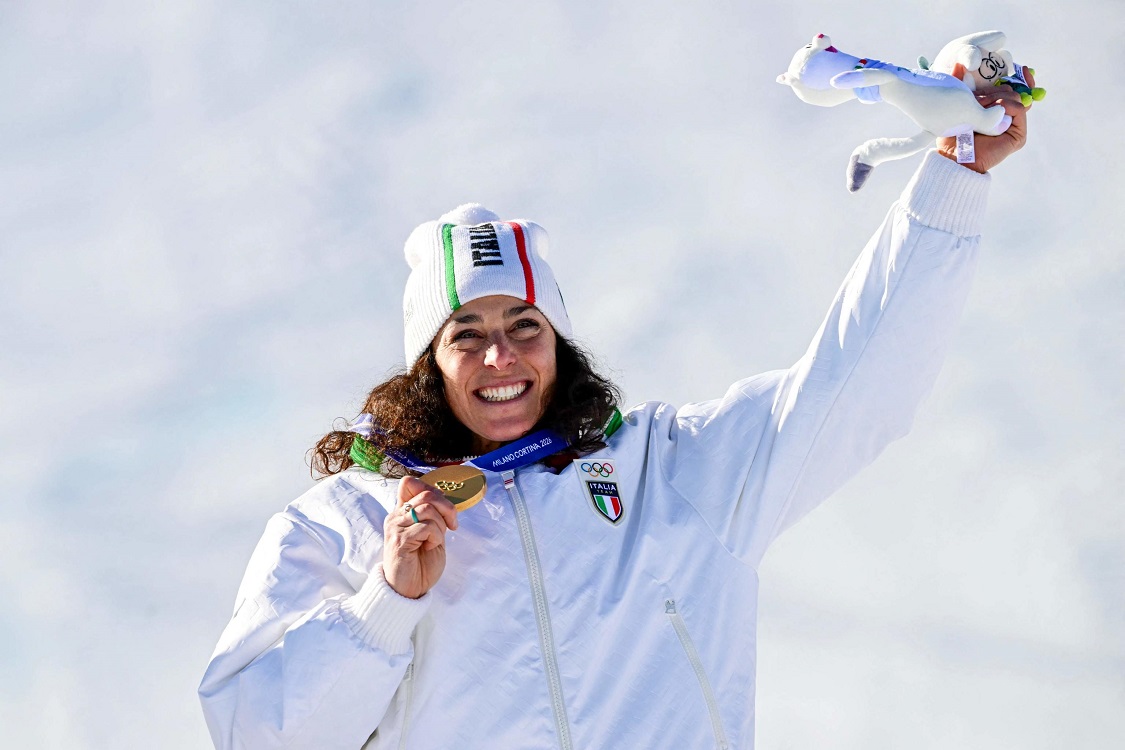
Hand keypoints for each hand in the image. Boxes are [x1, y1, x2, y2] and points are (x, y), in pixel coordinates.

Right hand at [383, 476, 458, 598]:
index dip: (431, 489)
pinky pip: (426, 527)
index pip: (409, 483)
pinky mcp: (399, 540)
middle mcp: (396, 516)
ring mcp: (395, 527)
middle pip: (425, 494)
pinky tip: (430, 547)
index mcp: (402, 512)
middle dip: (447, 508)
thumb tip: (444, 497)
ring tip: (436, 541)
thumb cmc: (421, 564)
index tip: (444, 509)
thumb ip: (432, 516)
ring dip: (441, 526)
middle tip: (452, 526)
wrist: (408, 590)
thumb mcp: (431, 534)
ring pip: (427, 510)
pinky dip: (436, 537)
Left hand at [937, 66, 1035, 173]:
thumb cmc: (951, 131)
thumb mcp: (958, 103)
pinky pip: (1020, 109)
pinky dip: (1006, 106)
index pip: (1013, 88)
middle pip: (1012, 90)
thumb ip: (961, 84)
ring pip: (1015, 97)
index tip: (1021, 67)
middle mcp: (1005, 116)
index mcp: (994, 109)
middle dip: (994, 90)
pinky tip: (992, 111)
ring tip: (980, 108)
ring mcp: (1013, 125)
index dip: (1019, 77)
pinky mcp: (1018, 135)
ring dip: (996, 99)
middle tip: (978, 99)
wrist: (953, 155)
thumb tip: (960, 64)